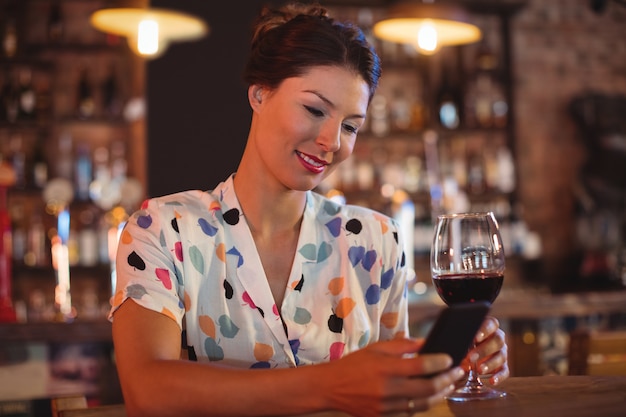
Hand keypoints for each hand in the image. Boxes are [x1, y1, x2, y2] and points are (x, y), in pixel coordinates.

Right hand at [325, 338, 464, 416]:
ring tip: (449, 386)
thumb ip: (402, 346)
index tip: (450, 358)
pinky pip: (411, 413)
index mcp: (386, 368)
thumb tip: (426, 342)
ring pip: (423, 404)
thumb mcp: (376, 348)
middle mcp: (389, 389)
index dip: (440, 361)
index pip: (421, 365)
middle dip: (447, 379)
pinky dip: (424, 404)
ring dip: (440, 395)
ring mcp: (387, 406)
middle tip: (458, 372)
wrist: (331, 388)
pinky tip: (430, 396)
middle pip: (428, 387)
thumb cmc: (354, 364)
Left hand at [466, 316, 509, 384]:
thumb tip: (453, 344)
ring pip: (501, 357)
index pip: (491, 324)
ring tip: (479, 370)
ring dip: (490, 364)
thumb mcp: (461, 335)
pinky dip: (499, 377)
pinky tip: (491, 381)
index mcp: (490, 326)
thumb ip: (460, 336)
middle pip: (497, 341)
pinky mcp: (503, 366)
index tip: (475, 337)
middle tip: (471, 357)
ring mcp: (502, 352)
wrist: (468, 349)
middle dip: (484, 350)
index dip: (485, 330)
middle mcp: (498, 338)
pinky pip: (505, 371)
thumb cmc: (463, 339)